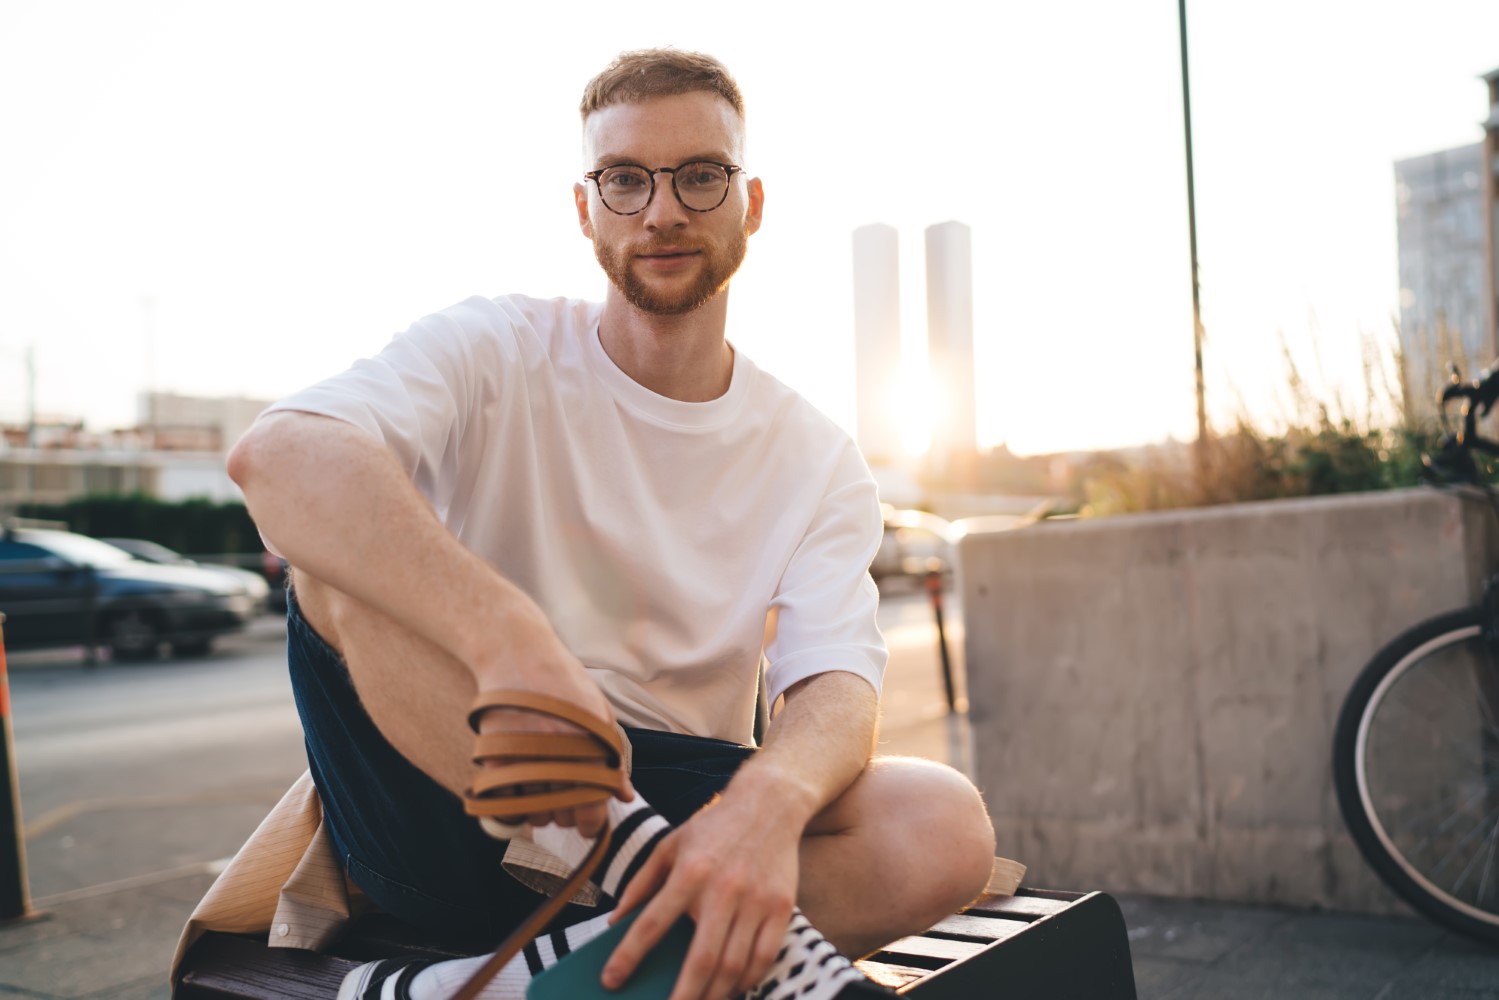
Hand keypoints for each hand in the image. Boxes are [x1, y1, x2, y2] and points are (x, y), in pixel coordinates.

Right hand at [472, 630, 631, 836]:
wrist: (516, 654)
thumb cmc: (564, 684)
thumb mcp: (599, 714)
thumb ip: (613, 758)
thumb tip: (625, 797)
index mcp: (589, 747)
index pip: (591, 810)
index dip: (590, 823)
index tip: (587, 821)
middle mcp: (557, 756)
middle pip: (562, 816)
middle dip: (567, 814)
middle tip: (565, 797)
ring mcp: (523, 758)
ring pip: (534, 813)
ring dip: (540, 810)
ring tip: (543, 788)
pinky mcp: (493, 757)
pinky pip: (504, 805)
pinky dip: (513, 806)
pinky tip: (520, 790)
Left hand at [603, 783, 800, 999]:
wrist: (770, 803)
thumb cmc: (714, 827)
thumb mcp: (670, 844)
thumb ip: (641, 882)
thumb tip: (615, 921)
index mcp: (689, 871)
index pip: (652, 923)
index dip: (628, 957)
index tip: (611, 981)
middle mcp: (723, 889)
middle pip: (701, 959)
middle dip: (683, 996)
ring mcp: (756, 900)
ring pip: (734, 965)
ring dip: (714, 995)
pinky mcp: (781, 907)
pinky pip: (764, 957)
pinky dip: (747, 980)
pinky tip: (732, 987)